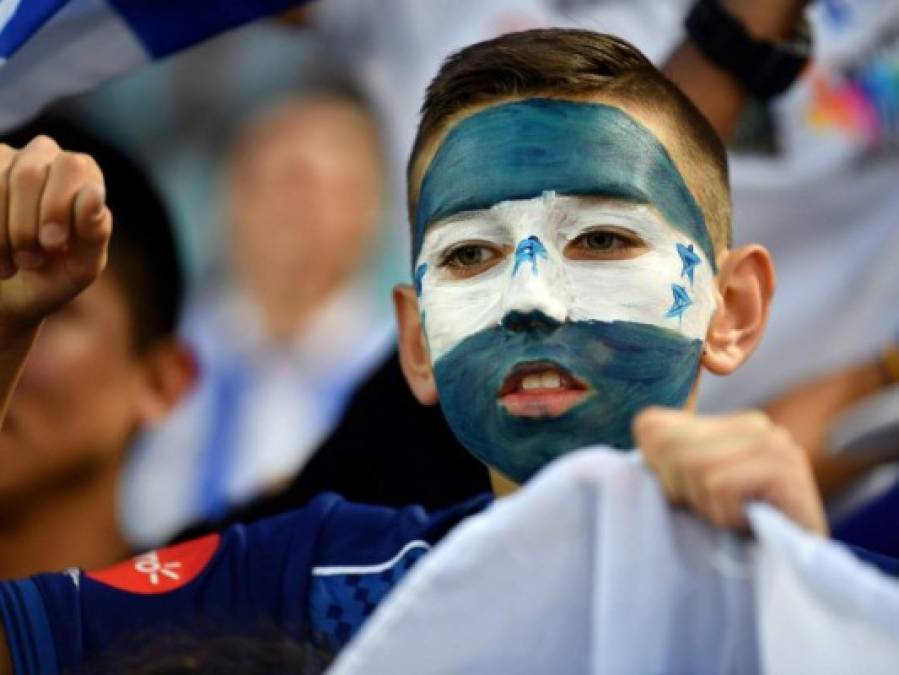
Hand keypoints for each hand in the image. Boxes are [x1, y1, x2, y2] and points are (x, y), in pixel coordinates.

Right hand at [0, 135, 111, 336]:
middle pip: (28, 173)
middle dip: (25, 225)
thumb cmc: (53, 276)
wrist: (6, 295)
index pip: (72, 167)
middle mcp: (44, 156)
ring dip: (0, 235)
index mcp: (83, 174)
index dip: (58, 205)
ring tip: (8, 268)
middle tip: (30, 261)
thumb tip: (94, 192)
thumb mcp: (81, 265)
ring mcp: (4, 158)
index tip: (51, 245)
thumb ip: (94, 231)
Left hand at [634, 407, 827, 534]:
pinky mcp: (785, 468)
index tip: (695, 498)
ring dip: (708, 507)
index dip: (661, 475)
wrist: (797, 572)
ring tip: (735, 518)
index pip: (652, 427)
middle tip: (717, 512)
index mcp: (724, 423)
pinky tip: (750, 523)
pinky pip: (719, 486)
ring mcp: (773, 441)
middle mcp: (752, 423)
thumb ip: (659, 465)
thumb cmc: (736, 535)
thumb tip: (625, 456)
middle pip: (668, 446)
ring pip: (694, 467)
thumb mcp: (688, 493)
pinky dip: (726, 514)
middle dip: (683, 491)